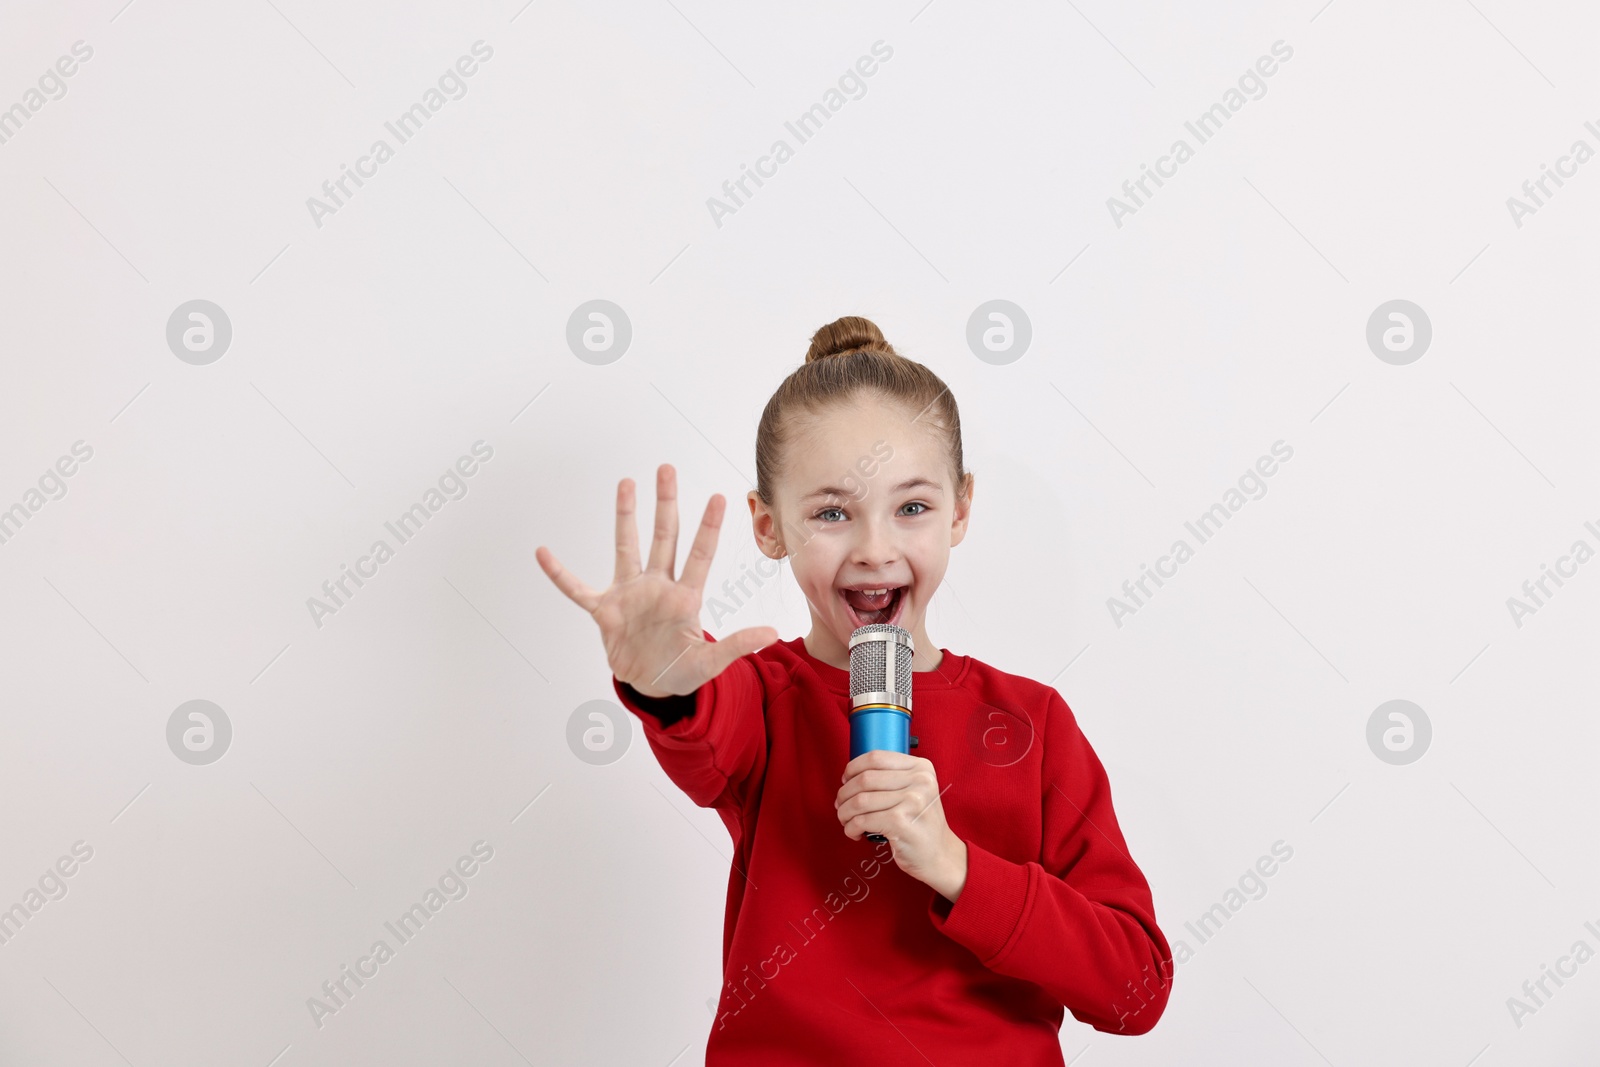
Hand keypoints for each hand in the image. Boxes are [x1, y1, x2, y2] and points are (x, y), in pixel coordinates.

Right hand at [536, 463, 777, 697]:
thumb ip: (737, 645)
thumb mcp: (710, 663)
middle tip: (667, 469)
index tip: (719, 497)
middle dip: (666, 504)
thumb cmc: (681, 670)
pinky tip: (543, 553)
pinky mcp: (604, 611)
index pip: (699, 555)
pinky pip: (577, 589)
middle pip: (663, 537)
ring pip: (627, 547)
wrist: (650, 685)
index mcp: (684, 598)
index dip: (708, 528)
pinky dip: (560, 574)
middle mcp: (657, 587)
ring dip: (625, 517)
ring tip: (626, 484)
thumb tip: (773, 632)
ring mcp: (629, 595)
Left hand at [836, 751, 967, 901]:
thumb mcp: (916, 791)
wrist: (940, 855)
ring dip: (845, 812)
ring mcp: (912, 801)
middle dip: (845, 793)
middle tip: (841, 805)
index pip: (876, 757)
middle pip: (865, 779)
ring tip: (846, 820)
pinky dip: (850, 828)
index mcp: (922, 768)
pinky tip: (854, 833)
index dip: (853, 768)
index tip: (845, 780)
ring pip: (860, 800)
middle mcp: (920, 781)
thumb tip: (850, 777)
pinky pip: (862, 821)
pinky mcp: (901, 823)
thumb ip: (892, 778)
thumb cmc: (920, 823)